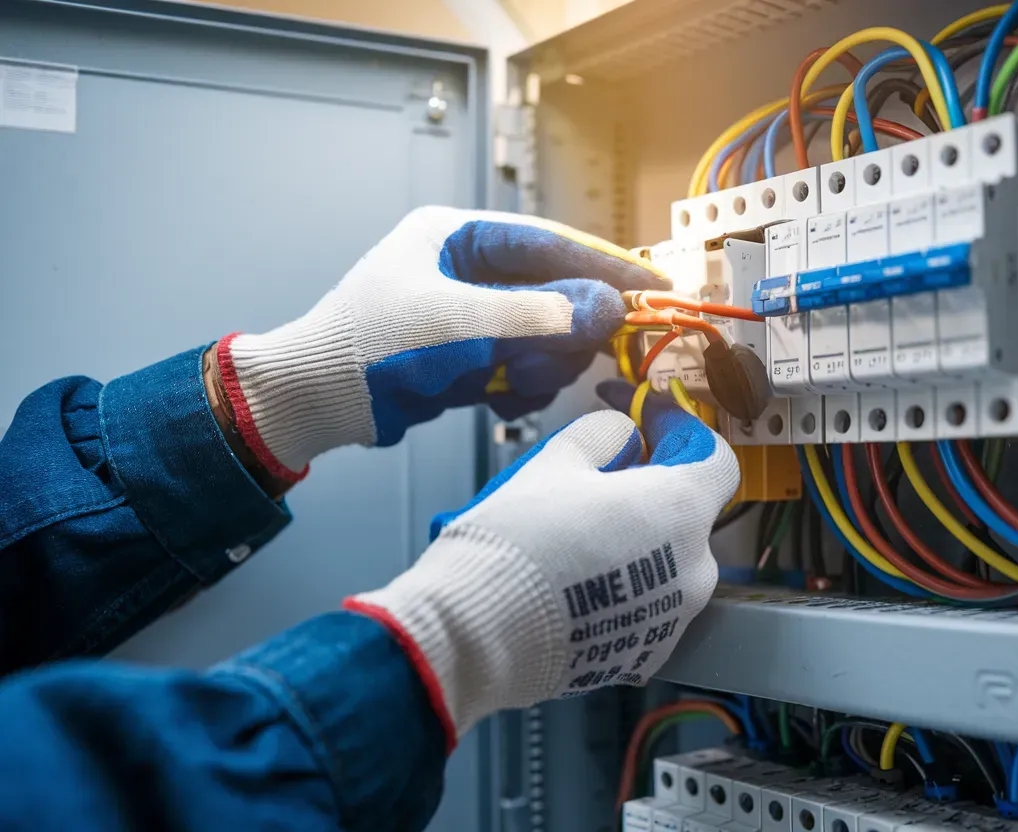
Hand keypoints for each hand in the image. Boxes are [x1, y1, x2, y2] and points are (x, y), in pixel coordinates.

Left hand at [214, 208, 667, 483]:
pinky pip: (521, 366)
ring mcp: (468, 313)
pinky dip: (518, 386)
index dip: (604, 265)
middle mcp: (467, 268)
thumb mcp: (456, 327)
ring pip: (541, 335)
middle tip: (579, 356)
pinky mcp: (467, 354)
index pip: (549, 242)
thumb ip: (536, 316)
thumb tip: (610, 307)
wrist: (309, 403)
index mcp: (457, 235)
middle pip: (552, 291)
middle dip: (562, 331)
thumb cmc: (366, 349)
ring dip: (538, 364)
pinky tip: (496, 398)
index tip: (654, 286)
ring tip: (510, 382)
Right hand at [344, 381, 738, 742]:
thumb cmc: (519, 543)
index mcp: (681, 512)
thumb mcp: (559, 459)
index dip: (679, 430)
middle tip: (598, 472)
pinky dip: (619, 585)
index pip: (714, 458)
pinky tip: (571, 578)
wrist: (479, 632)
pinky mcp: (643, 655)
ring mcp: (671, 619)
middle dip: (649, 488)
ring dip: (634, 539)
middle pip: (686, 513)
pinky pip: (642, 605)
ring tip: (574, 531)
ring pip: (665, 562)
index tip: (644, 418)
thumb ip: (606, 434)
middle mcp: (693, 570)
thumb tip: (623, 438)